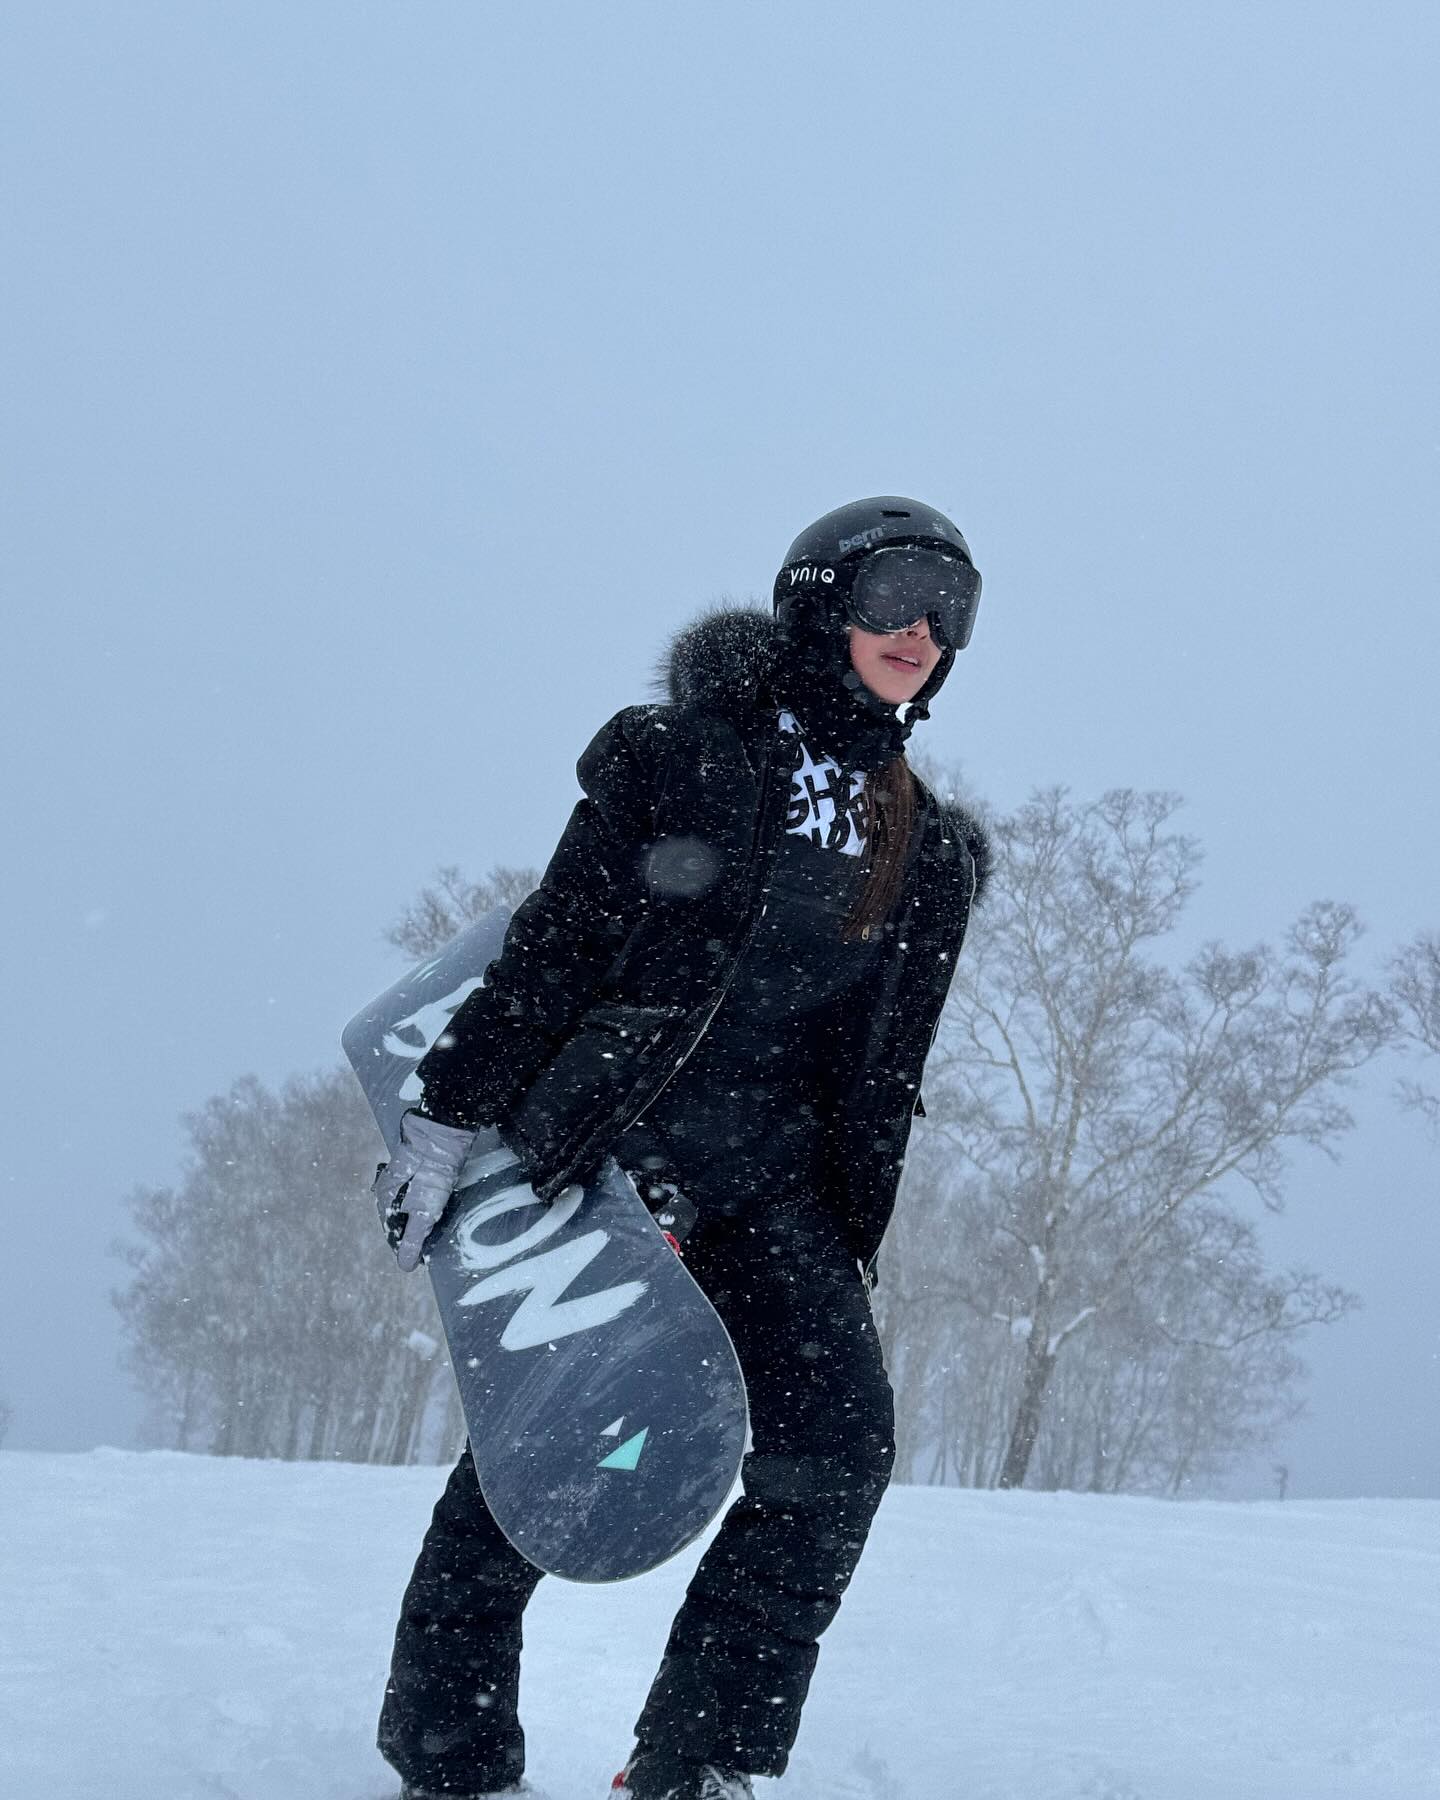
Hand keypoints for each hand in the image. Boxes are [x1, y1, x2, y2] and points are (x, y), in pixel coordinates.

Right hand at [373, 1111, 476, 1270]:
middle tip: (431, 1245)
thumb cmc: (429, 1173)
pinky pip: (421, 1193)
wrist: (444, 1134)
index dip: (405, 1247)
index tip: (421, 1259)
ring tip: (436, 1230)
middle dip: (412, 1233)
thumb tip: (404, 1266)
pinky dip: (429, 1205)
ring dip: (420, 1219)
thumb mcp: (422, 1211)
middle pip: (400, 1219)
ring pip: (410, 1206)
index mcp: (384, 1199)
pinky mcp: (420, 1169)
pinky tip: (438, 1208)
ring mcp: (405, 1178)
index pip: (392, 1232)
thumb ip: (412, 1238)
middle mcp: (390, 1189)